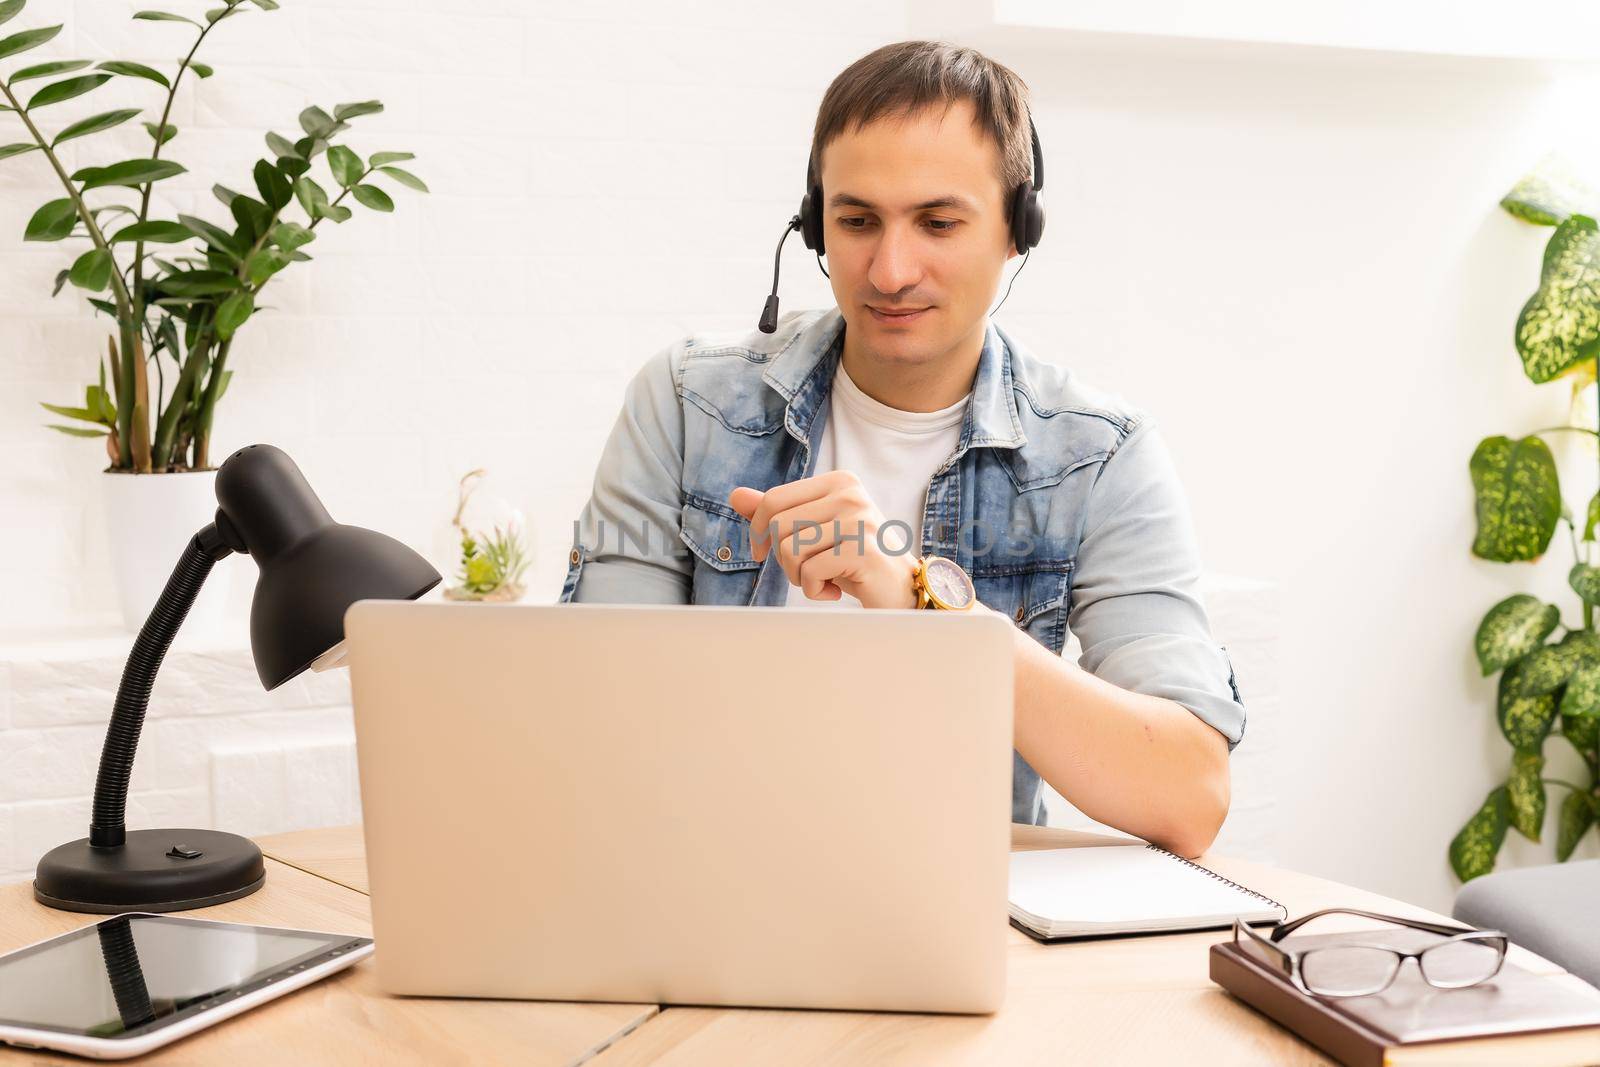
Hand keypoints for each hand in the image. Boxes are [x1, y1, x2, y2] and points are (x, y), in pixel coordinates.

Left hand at [728, 472, 917, 608]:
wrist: (899, 590)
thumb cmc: (853, 560)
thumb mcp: (813, 532)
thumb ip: (777, 512)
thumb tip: (735, 495)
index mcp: (839, 481)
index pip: (774, 500)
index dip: (759, 532)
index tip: (764, 554)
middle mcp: (850, 494)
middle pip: (779, 526)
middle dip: (783, 559)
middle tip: (807, 572)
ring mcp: (859, 520)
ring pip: (791, 550)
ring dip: (798, 577)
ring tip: (822, 580)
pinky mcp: (864, 550)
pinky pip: (810, 572)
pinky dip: (814, 590)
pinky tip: (833, 591)